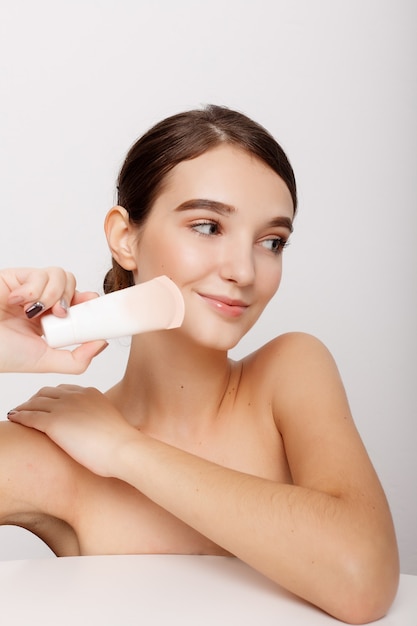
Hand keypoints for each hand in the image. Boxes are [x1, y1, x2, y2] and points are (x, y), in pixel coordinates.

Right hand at [0, 267, 107, 372]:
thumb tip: (102, 343)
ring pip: (60, 275)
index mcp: (50, 321)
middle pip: (73, 284)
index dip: (88, 301)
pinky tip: (17, 302)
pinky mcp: (17, 276)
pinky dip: (33, 289)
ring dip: (52, 293)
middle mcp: (42, 303)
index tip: (92, 305)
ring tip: (34, 310)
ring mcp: (30, 288)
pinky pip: (40, 273)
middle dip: (71, 297)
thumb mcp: (45, 361)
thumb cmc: (3, 353)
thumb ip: (76, 359)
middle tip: (59, 313)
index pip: (78, 302)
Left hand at [7, 385, 135, 476]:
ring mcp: (64, 407)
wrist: (124, 449)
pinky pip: (29, 416)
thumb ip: (96, 420)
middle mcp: (76, 395)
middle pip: (46, 392)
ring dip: (24, 407)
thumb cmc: (120, 444)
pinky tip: (14, 418)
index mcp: (90, 393)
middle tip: (28, 409)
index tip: (46, 404)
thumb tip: (92, 431)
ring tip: (17, 413)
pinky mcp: (54, 422)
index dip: (51, 396)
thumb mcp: (109, 424)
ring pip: (35, 402)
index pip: (64, 389)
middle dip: (35, 400)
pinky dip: (19, 416)